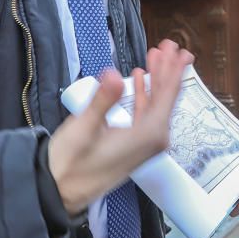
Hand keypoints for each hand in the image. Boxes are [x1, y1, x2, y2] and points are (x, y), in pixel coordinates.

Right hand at [49, 40, 194, 214]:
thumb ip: (103, 100)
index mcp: (149, 135)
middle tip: (170, 46)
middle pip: (165, 98)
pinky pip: (146, 114)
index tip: (180, 50)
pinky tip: (139, 79)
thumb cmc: (70, 163)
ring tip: (155, 56)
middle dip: (167, 70)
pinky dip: (144, 95)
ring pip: (156, 105)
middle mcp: (153, 140)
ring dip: (155, 80)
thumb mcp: (85, 128)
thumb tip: (115, 74)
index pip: (168, 95)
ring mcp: (145, 144)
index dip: (173, 70)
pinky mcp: (134, 145)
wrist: (59, 192)